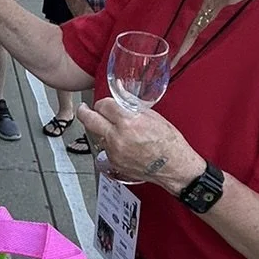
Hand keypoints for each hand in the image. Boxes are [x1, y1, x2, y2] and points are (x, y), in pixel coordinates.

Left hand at [76, 98, 204, 193]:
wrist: (175, 167)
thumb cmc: (169, 143)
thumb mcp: (152, 116)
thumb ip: (131, 103)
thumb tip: (120, 91)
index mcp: (128, 122)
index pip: (103, 105)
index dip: (103, 102)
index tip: (104, 103)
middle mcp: (117, 137)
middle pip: (89, 120)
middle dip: (84, 111)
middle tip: (83, 108)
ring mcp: (113, 152)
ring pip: (96, 134)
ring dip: (100, 128)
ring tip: (112, 127)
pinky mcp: (113, 162)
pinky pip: (104, 148)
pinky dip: (109, 142)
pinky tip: (121, 142)